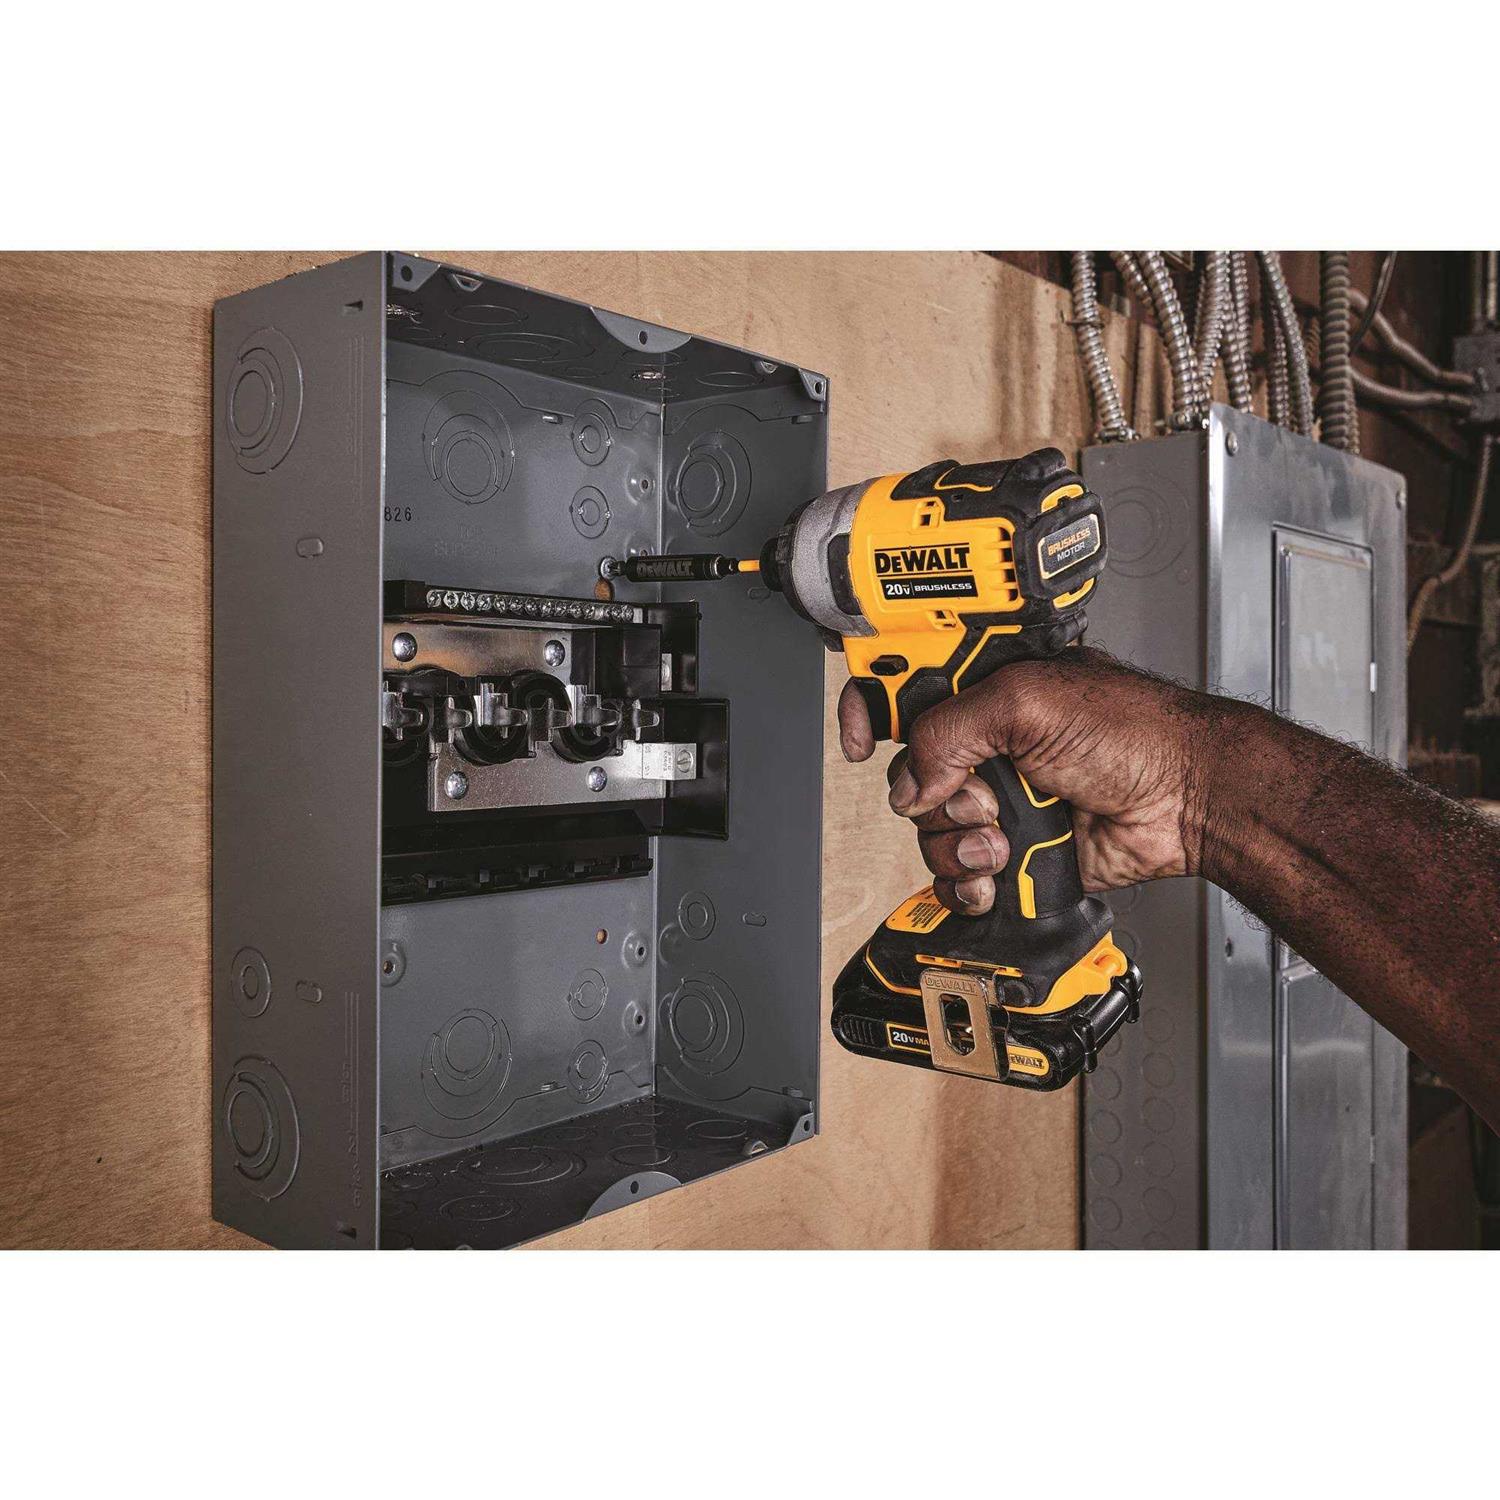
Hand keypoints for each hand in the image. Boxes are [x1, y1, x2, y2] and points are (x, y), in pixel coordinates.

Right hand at [837, 648, 1209, 913]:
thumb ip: (949, 729)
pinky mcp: (1014, 851)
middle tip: (978, 791)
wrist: (1187, 800)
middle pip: (908, 774)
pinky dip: (967, 880)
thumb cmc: (1137, 732)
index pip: (904, 691)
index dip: (869, 710)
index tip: (857, 738)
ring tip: (1003, 835)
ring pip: (929, 830)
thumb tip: (910, 780)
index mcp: (986, 690)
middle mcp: (988, 745)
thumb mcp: (1027, 702)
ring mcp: (1000, 800)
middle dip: (933, 792)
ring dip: (958, 841)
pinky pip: (957, 873)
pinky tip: (999, 870)